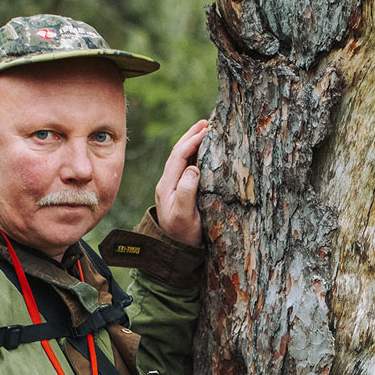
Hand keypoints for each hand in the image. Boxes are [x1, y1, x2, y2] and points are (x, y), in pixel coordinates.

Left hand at [155, 119, 210, 246]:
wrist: (175, 252)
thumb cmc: (183, 235)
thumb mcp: (185, 215)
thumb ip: (186, 191)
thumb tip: (193, 168)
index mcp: (167, 186)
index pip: (178, 156)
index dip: (192, 141)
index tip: (207, 130)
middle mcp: (167, 183)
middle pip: (177, 152)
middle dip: (191, 135)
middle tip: (206, 122)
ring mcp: (171, 187)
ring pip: (180, 158)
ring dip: (191, 142)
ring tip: (204, 130)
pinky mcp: (178, 191)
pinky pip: (184, 166)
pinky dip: (193, 154)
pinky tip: (202, 150)